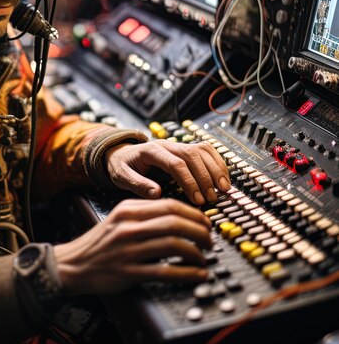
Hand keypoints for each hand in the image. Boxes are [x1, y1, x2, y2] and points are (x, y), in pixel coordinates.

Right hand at [54, 198, 211, 294]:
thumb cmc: (100, 243)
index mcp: (128, 210)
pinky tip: (197, 274)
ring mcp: (128, 249)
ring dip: (196, 252)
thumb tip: (178, 217)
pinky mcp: (129, 272)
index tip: (206, 223)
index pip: (170, 205)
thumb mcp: (118, 218)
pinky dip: (187, 273)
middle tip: (209, 240)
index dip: (194, 214)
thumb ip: (143, 214)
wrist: (73, 264)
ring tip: (204, 258)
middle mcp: (129, 226)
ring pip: (173, 244)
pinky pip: (165, 271)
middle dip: (200, 231)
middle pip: (175, 222)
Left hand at [105, 140, 229, 204]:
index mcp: (150, 150)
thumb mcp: (121, 176)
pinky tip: (222, 178)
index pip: (175, 163)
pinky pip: (205, 150)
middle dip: (205, 177)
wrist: (121, 154)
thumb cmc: (122, 166)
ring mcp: (176, 145)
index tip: (197, 199)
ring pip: (202, 150)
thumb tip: (156, 193)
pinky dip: (217, 162)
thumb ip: (137, 184)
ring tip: (224, 189)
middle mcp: (166, 144)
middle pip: (192, 155)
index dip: (189, 181)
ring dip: (215, 169)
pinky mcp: (184, 149)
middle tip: (212, 198)